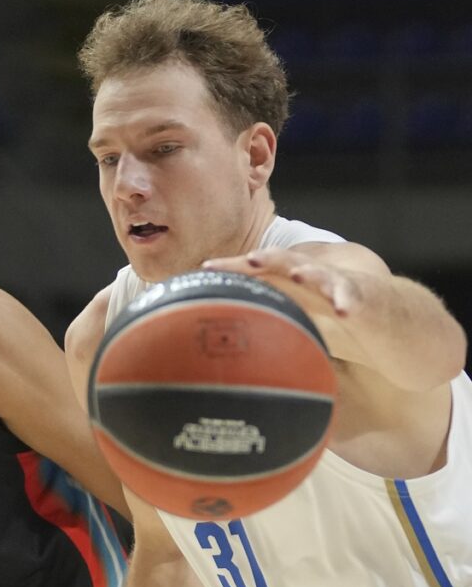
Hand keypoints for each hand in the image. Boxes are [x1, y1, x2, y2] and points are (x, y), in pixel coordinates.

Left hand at [202, 248, 361, 319]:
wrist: (380, 311)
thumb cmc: (329, 307)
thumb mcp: (289, 307)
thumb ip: (259, 309)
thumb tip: (223, 328)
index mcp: (288, 277)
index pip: (258, 267)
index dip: (234, 266)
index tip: (206, 268)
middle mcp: (310, 274)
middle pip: (286, 262)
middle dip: (268, 258)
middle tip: (250, 259)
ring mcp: (336, 283)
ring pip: (322, 275)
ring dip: (309, 273)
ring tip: (297, 275)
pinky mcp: (361, 296)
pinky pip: (353, 298)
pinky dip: (347, 302)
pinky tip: (342, 311)